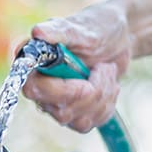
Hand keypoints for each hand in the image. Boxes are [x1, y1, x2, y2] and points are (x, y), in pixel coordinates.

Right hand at [22, 2, 130, 131]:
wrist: (118, 39)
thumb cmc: (96, 27)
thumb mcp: (81, 28)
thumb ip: (59, 31)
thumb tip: (37, 32)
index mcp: (34, 63)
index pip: (32, 89)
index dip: (60, 91)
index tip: (85, 82)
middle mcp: (41, 87)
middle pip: (59, 112)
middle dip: (92, 93)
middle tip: (104, 68)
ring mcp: (57, 103)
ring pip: (78, 121)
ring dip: (103, 96)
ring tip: (107, 71)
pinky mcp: (74, 114)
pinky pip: (90, 123)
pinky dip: (107, 104)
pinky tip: (109, 85)